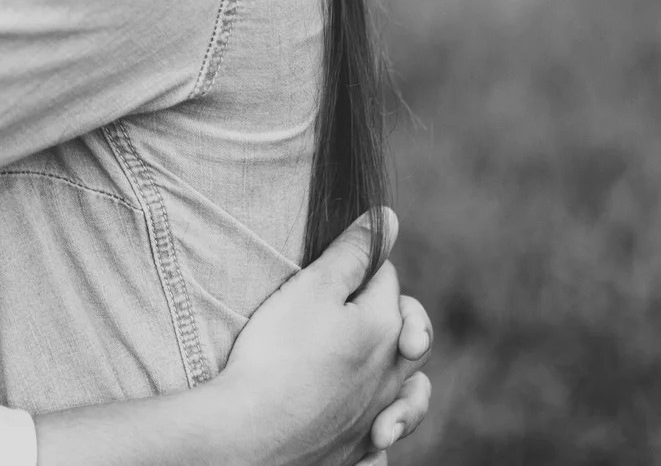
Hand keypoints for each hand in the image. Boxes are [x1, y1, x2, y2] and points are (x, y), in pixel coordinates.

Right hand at [199, 209, 431, 465]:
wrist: (250, 433)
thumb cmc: (278, 353)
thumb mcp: (312, 288)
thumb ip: (354, 252)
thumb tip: (388, 218)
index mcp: (386, 328)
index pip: (386, 279)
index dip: (361, 262)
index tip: (335, 260)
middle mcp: (391, 376)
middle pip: (409, 333)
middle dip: (396, 314)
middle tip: (363, 305)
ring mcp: (374, 418)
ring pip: (410, 396)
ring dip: (409, 382)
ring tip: (394, 373)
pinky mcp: (354, 452)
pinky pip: (383, 447)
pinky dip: (382, 433)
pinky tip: (373, 431)